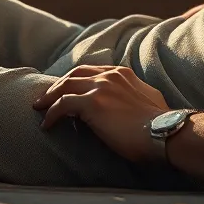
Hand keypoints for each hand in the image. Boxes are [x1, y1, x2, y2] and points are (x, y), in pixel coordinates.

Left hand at [33, 64, 168, 163]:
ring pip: (65, 86)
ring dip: (49, 98)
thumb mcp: (148, 101)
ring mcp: (100, 87)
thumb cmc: (160, 124)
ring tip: (40, 108)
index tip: (67, 90)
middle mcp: (110, 75)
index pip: (92, 71)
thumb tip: (128, 106)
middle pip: (74, 74)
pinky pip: (62, 105)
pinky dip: (51, 114)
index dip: (76, 80)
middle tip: (46, 98)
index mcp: (123, 74)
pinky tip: (46, 125)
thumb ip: (135, 96)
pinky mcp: (92, 103)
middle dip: (57, 85)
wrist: (163, 132)